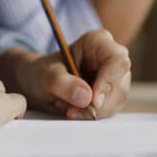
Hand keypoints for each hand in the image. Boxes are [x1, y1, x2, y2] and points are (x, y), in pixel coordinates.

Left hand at [16, 29, 131, 119]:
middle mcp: (111, 57)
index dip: (108, 81)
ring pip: (117, 99)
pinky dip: (92, 115)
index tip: (92, 101)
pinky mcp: (112, 94)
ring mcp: (115, 76)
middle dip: (98, 103)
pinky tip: (74, 110)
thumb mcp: (46, 77)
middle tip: (71, 111)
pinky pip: (111, 109)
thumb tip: (86, 97)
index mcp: (99, 42)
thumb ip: (64, 84)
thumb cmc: (42, 73)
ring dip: (92, 111)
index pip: (117, 60)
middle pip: (119, 83)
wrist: (37, 83)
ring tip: (67, 107)